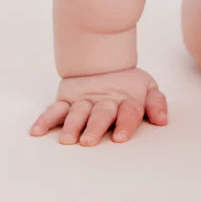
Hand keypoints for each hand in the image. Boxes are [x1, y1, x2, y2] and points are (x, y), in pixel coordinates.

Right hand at [29, 66, 167, 144]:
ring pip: (77, 112)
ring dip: (71, 125)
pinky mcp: (66, 99)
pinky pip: (54, 109)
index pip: (129, 111)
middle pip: (101, 114)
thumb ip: (156, 104)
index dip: (126, 123)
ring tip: (67, 139)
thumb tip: (163, 120)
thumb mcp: (148, 88)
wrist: (103, 60)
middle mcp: (104, 101)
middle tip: (88, 141)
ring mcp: (84, 100)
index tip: (120, 137)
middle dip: (95, 127)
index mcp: (126, 99)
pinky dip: (45, 119)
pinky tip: (37, 131)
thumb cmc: (128, 84)